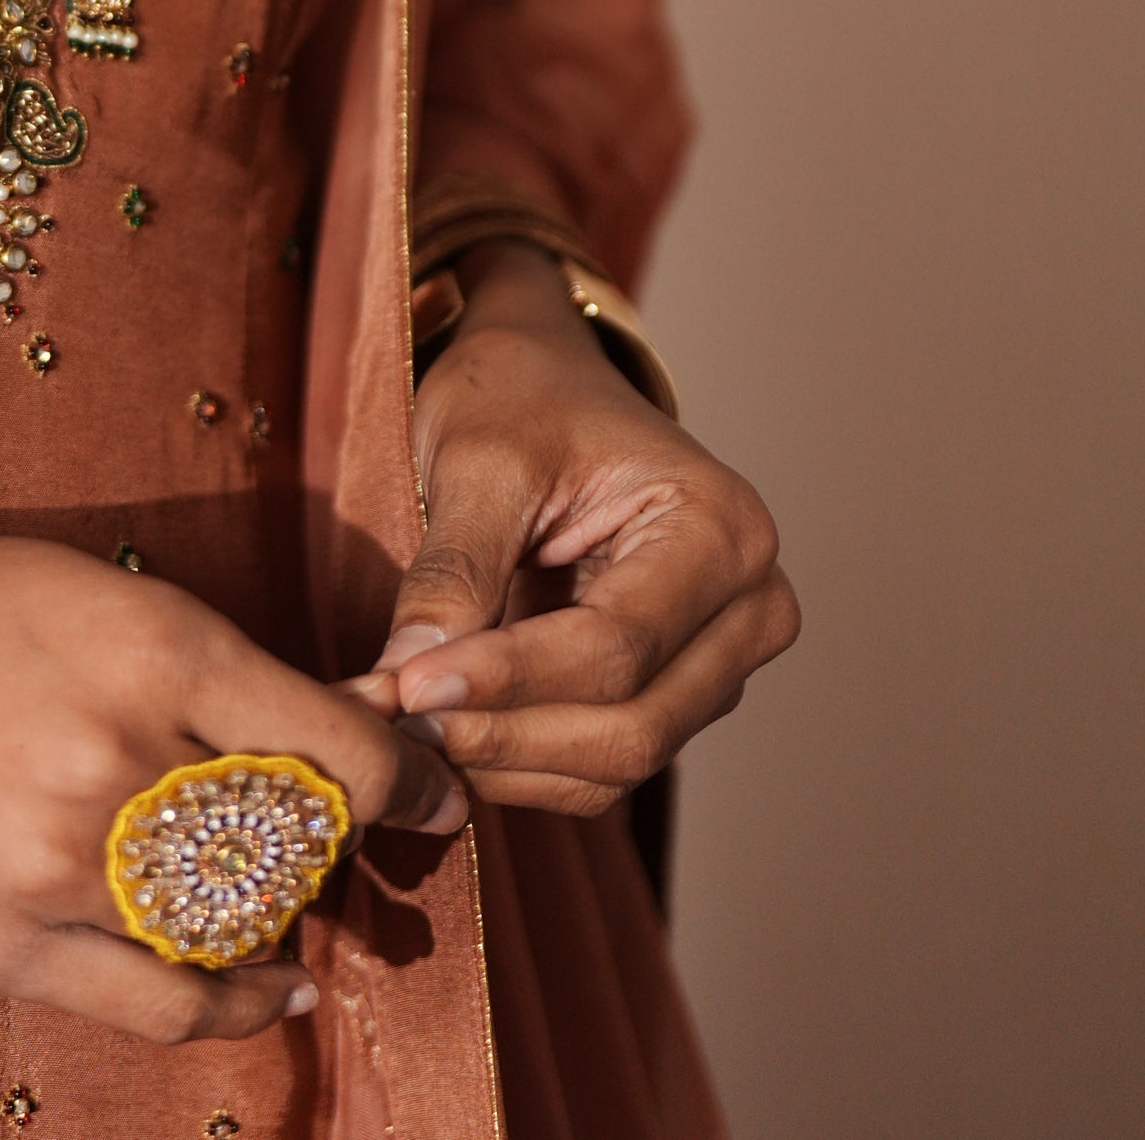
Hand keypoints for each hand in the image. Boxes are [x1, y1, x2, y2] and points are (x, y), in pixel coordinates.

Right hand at [0, 522, 465, 1045]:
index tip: (437, 796)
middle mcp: (122, 758)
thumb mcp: (84, 589)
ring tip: (286, 903)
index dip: (410, 783)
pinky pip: (162, 1006)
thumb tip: (324, 732)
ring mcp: (65, 864)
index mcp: (154, 645)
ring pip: (235, 925)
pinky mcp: (7, 944)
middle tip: (344, 840)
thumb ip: (199, 664)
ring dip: (277, 919)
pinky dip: (234, 1007)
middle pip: (296, 843)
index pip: (339, 747)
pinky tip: (270, 992)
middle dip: (335, 846)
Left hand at [351, 246, 798, 814]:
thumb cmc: (524, 395)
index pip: (617, 645)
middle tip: (396, 723)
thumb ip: (453, 571)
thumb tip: (404, 682)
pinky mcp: (678, 694)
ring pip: (620, 760)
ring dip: (507, 760)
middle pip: (632, 723)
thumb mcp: (481, 460)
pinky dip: (523, 762)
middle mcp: (748, 606)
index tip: (406, 691)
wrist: (546, 381)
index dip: (508, 680)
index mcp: (721, 530)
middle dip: (505, 733)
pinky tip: (450, 731)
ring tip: (408, 727)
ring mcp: (721, 660)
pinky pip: (605, 763)